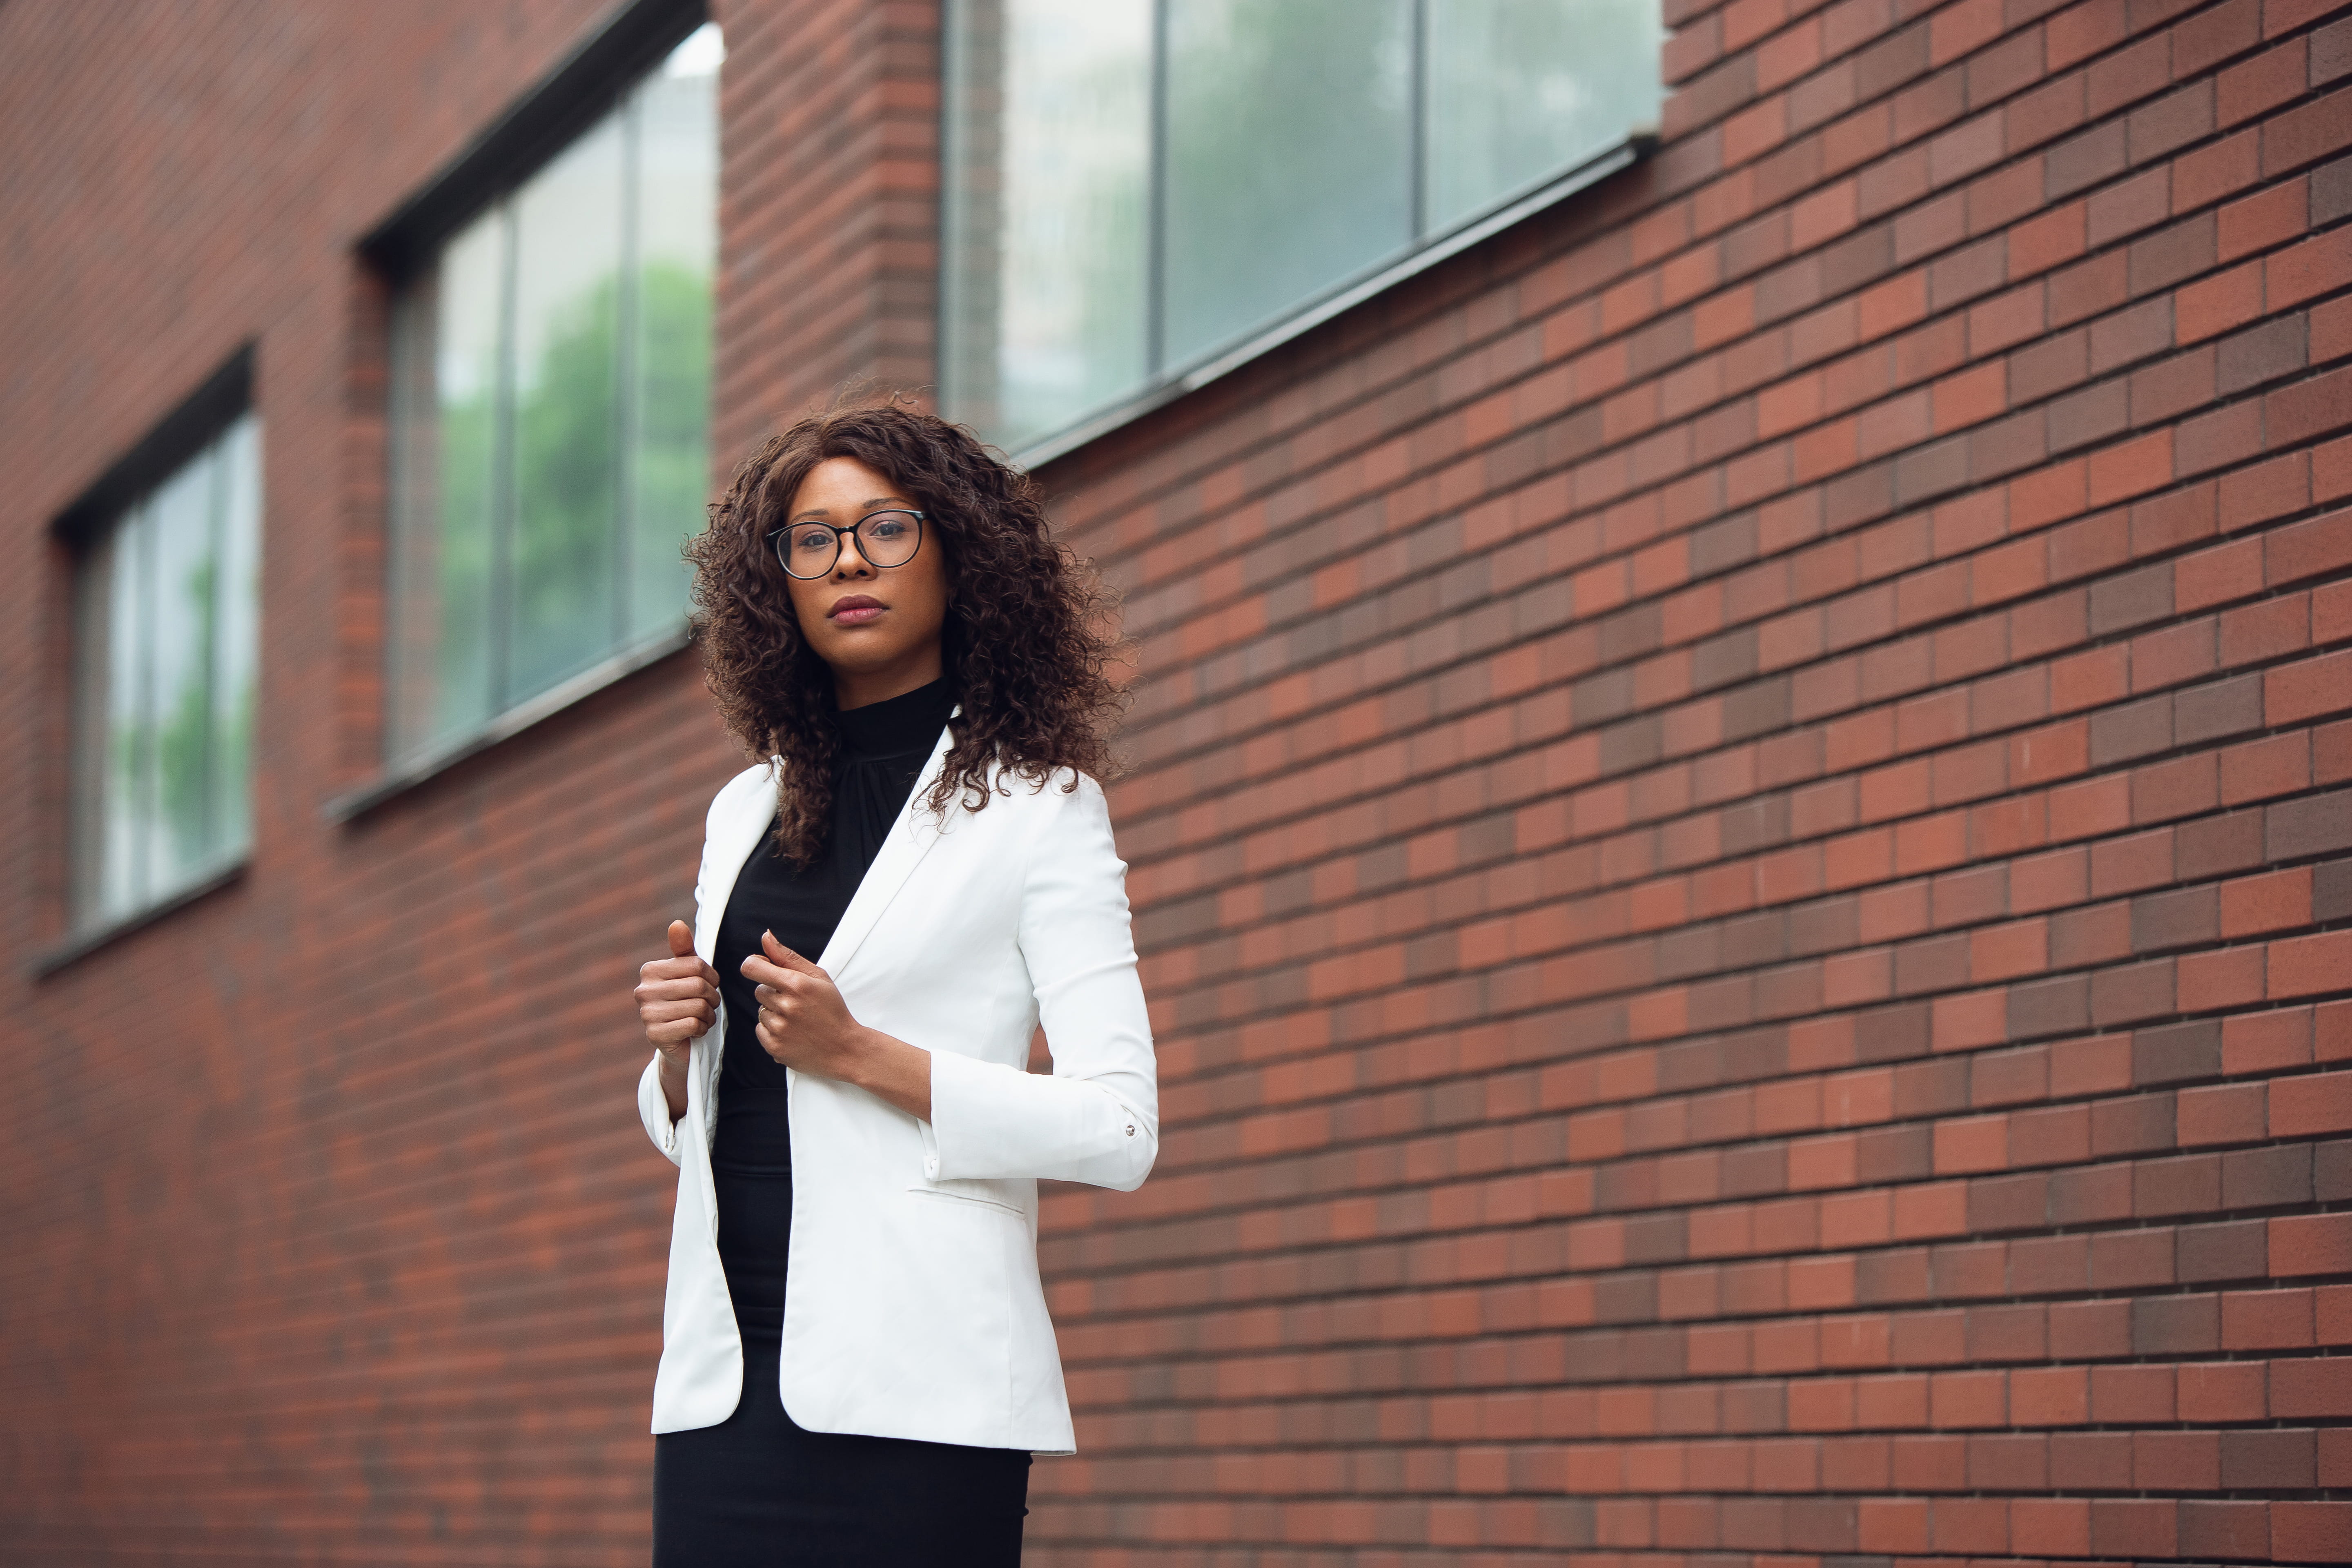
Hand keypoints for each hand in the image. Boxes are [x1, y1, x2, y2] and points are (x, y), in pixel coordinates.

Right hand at [637, 919, 719, 1062]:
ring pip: (698, 1006)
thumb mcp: (687, 973)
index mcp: (650, 970)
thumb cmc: (685, 1001)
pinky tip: (693, 1031)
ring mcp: (646, 1014)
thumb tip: (676, 924)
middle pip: (698, 986)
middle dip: (712, 998)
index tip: (707, 986)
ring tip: (700, 1018)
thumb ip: (683, 948)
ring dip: (708, 1015)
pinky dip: (701, 1029)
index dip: (711, 978)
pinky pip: (693, 1025)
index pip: (697, 965)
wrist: (677, 1041)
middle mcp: (643, 991)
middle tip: (707, 1005)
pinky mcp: (655, 1035)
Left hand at [742, 931, 875, 1078]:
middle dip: (774, 993)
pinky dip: (773, 1030)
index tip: (765, 970)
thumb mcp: (818, 977)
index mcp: (796, 984)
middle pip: (759, 990)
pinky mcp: (774, 1047)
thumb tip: (765, 936)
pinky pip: (760, 1030)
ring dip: (774, 1013)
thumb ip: (787, 956)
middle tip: (797, 1002)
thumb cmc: (833, 1011)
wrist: (845, 1049)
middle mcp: (785, 1006)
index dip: (755, 965)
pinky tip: (792, 1032)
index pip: (752, 967)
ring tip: (797, 1019)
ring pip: (760, 1011)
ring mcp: (779, 1028)